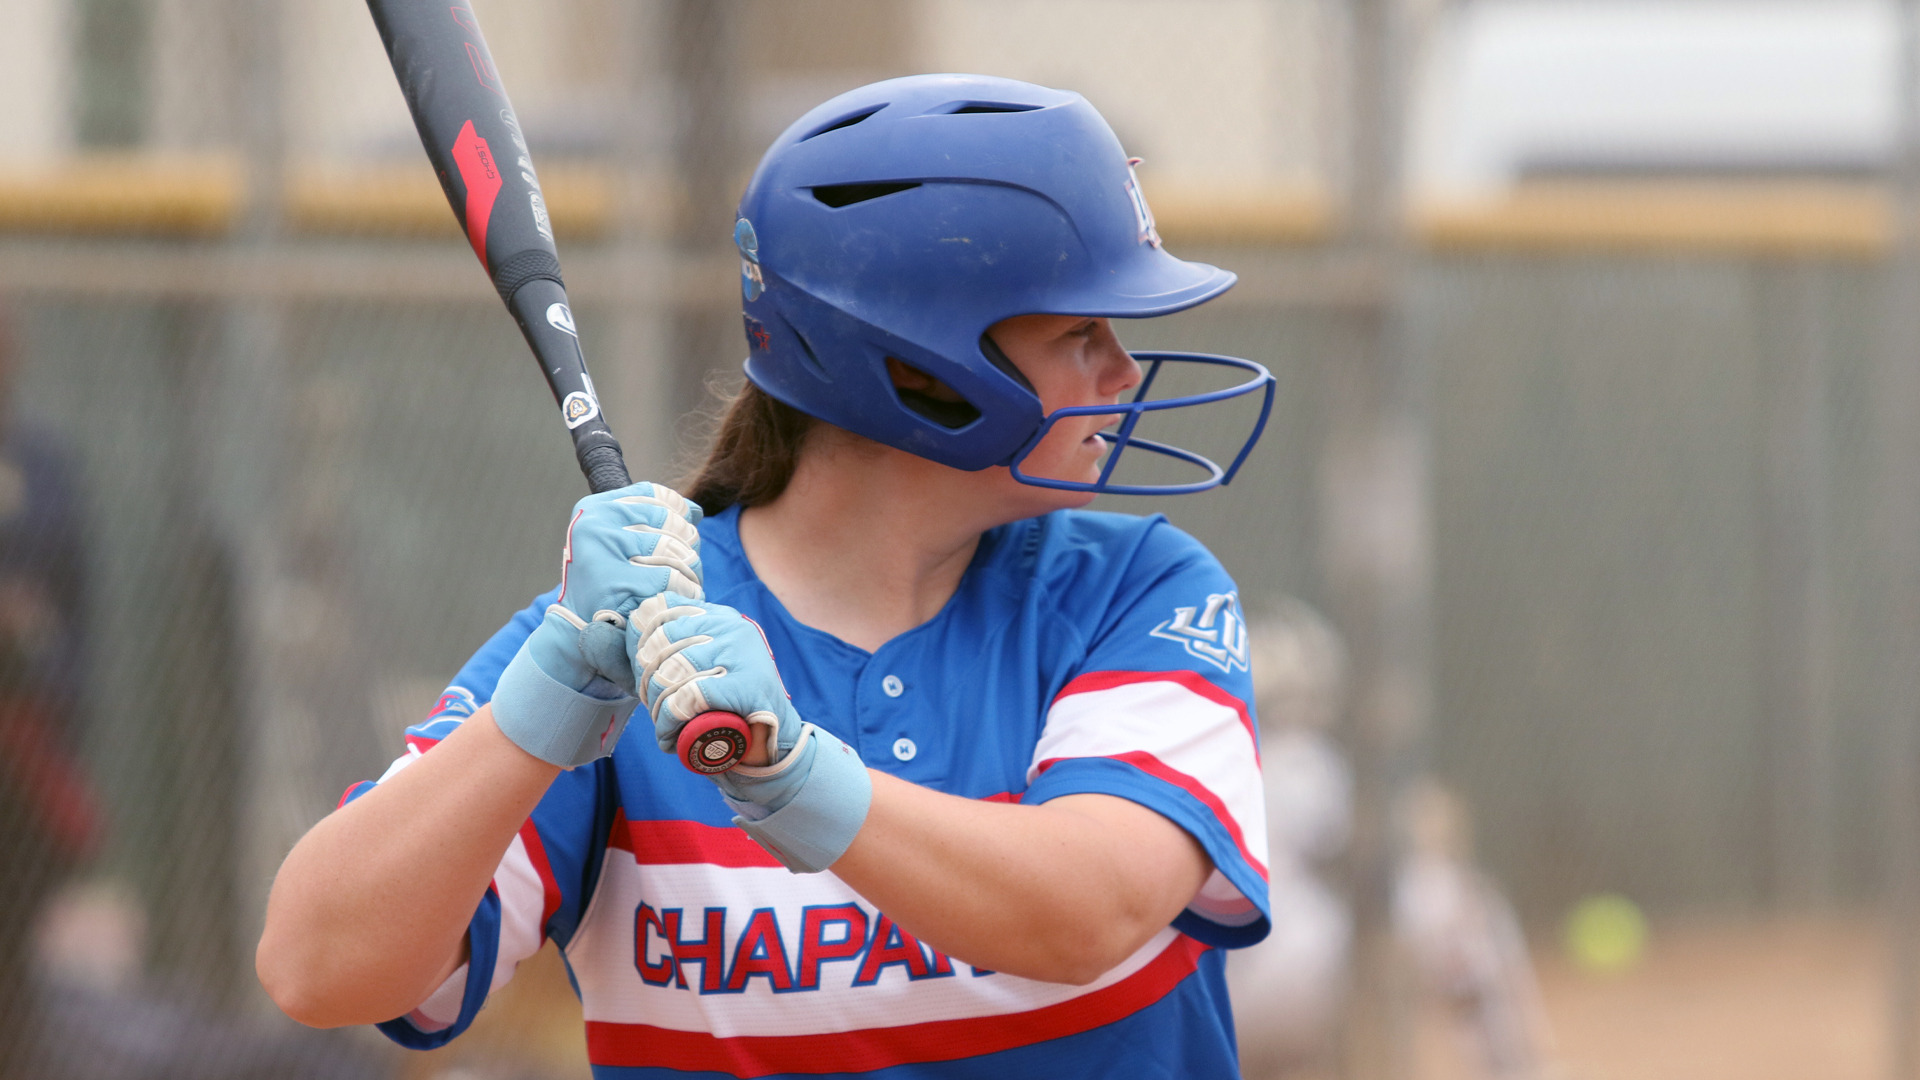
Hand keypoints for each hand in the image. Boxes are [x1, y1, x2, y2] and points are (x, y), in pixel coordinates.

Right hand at [555, 481, 701, 622]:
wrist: (577, 625)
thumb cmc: (605, 580)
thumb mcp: (619, 540)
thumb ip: (652, 520)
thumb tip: (695, 511)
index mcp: (595, 508)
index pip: (656, 496)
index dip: (679, 513)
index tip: (682, 534)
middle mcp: (596, 524)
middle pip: (672, 523)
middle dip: (689, 547)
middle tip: (688, 566)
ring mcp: (605, 552)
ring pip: (678, 551)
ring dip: (692, 572)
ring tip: (685, 583)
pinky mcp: (617, 583)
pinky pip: (673, 579)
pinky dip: (686, 590)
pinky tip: (680, 597)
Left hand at [629, 594, 871, 872]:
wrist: (775, 744)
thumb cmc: (731, 706)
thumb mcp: (707, 663)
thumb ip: (678, 642)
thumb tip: (624, 623)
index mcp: (721, 617)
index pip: (662, 611)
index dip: (641, 643)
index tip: (643, 672)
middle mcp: (732, 628)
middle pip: (660, 644)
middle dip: (646, 682)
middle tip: (653, 706)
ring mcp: (741, 654)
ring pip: (670, 673)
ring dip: (655, 706)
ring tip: (663, 724)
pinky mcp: (745, 686)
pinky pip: (687, 699)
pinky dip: (669, 722)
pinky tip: (669, 736)